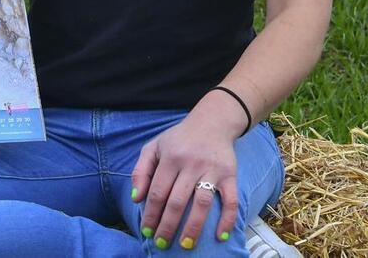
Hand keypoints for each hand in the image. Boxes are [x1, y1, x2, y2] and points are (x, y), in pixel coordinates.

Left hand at [131, 115, 238, 248]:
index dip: (151, 214)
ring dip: (193, 227)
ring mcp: (212, 170)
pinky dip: (227, 219)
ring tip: (185, 245)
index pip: (157, 192)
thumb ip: (141, 170)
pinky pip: (231, 200)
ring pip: (202, 203)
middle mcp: (191, 164)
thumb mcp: (154, 147)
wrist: (212, 122)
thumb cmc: (179, 139)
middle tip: (161, 244)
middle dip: (168, 226)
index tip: (146, 232)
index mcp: (170, 158)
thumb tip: (136, 199)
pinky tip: (220, 236)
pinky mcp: (230, 175)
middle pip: (177, 201)